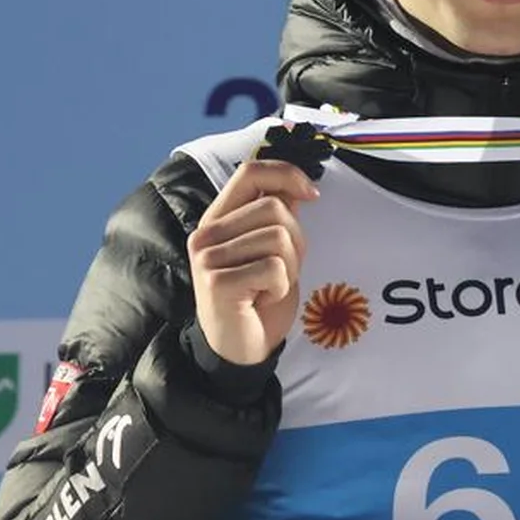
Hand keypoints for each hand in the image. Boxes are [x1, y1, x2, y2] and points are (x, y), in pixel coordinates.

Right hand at [187, 158, 316, 365]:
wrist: (239, 347)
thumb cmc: (258, 297)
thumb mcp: (272, 250)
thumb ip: (278, 218)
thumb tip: (298, 186)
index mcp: (219, 218)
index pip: (251, 171)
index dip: (287, 174)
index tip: (312, 194)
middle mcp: (207, 233)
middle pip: (274, 208)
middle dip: (295, 240)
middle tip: (280, 270)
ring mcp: (207, 258)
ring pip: (278, 238)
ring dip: (289, 267)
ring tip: (268, 286)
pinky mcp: (217, 283)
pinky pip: (274, 269)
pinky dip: (280, 287)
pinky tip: (261, 299)